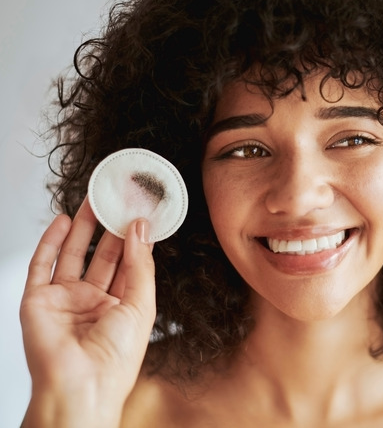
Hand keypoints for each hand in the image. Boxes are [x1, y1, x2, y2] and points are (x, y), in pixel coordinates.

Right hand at [20, 200, 156, 427]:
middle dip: (109, 229)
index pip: (130, 265)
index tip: (141, 212)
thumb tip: (140, 228)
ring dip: (83, 229)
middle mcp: (93, 303)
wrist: (81, 385)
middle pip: (102, 257)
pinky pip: (42, 266)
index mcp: (122, 307)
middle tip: (117, 201)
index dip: (135, 239)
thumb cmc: (116, 358)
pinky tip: (63, 222)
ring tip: (94, 201)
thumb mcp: (141, 304)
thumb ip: (140, 265)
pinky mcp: (38, 302)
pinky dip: (51, 243)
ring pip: (73, 256)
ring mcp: (65, 302)